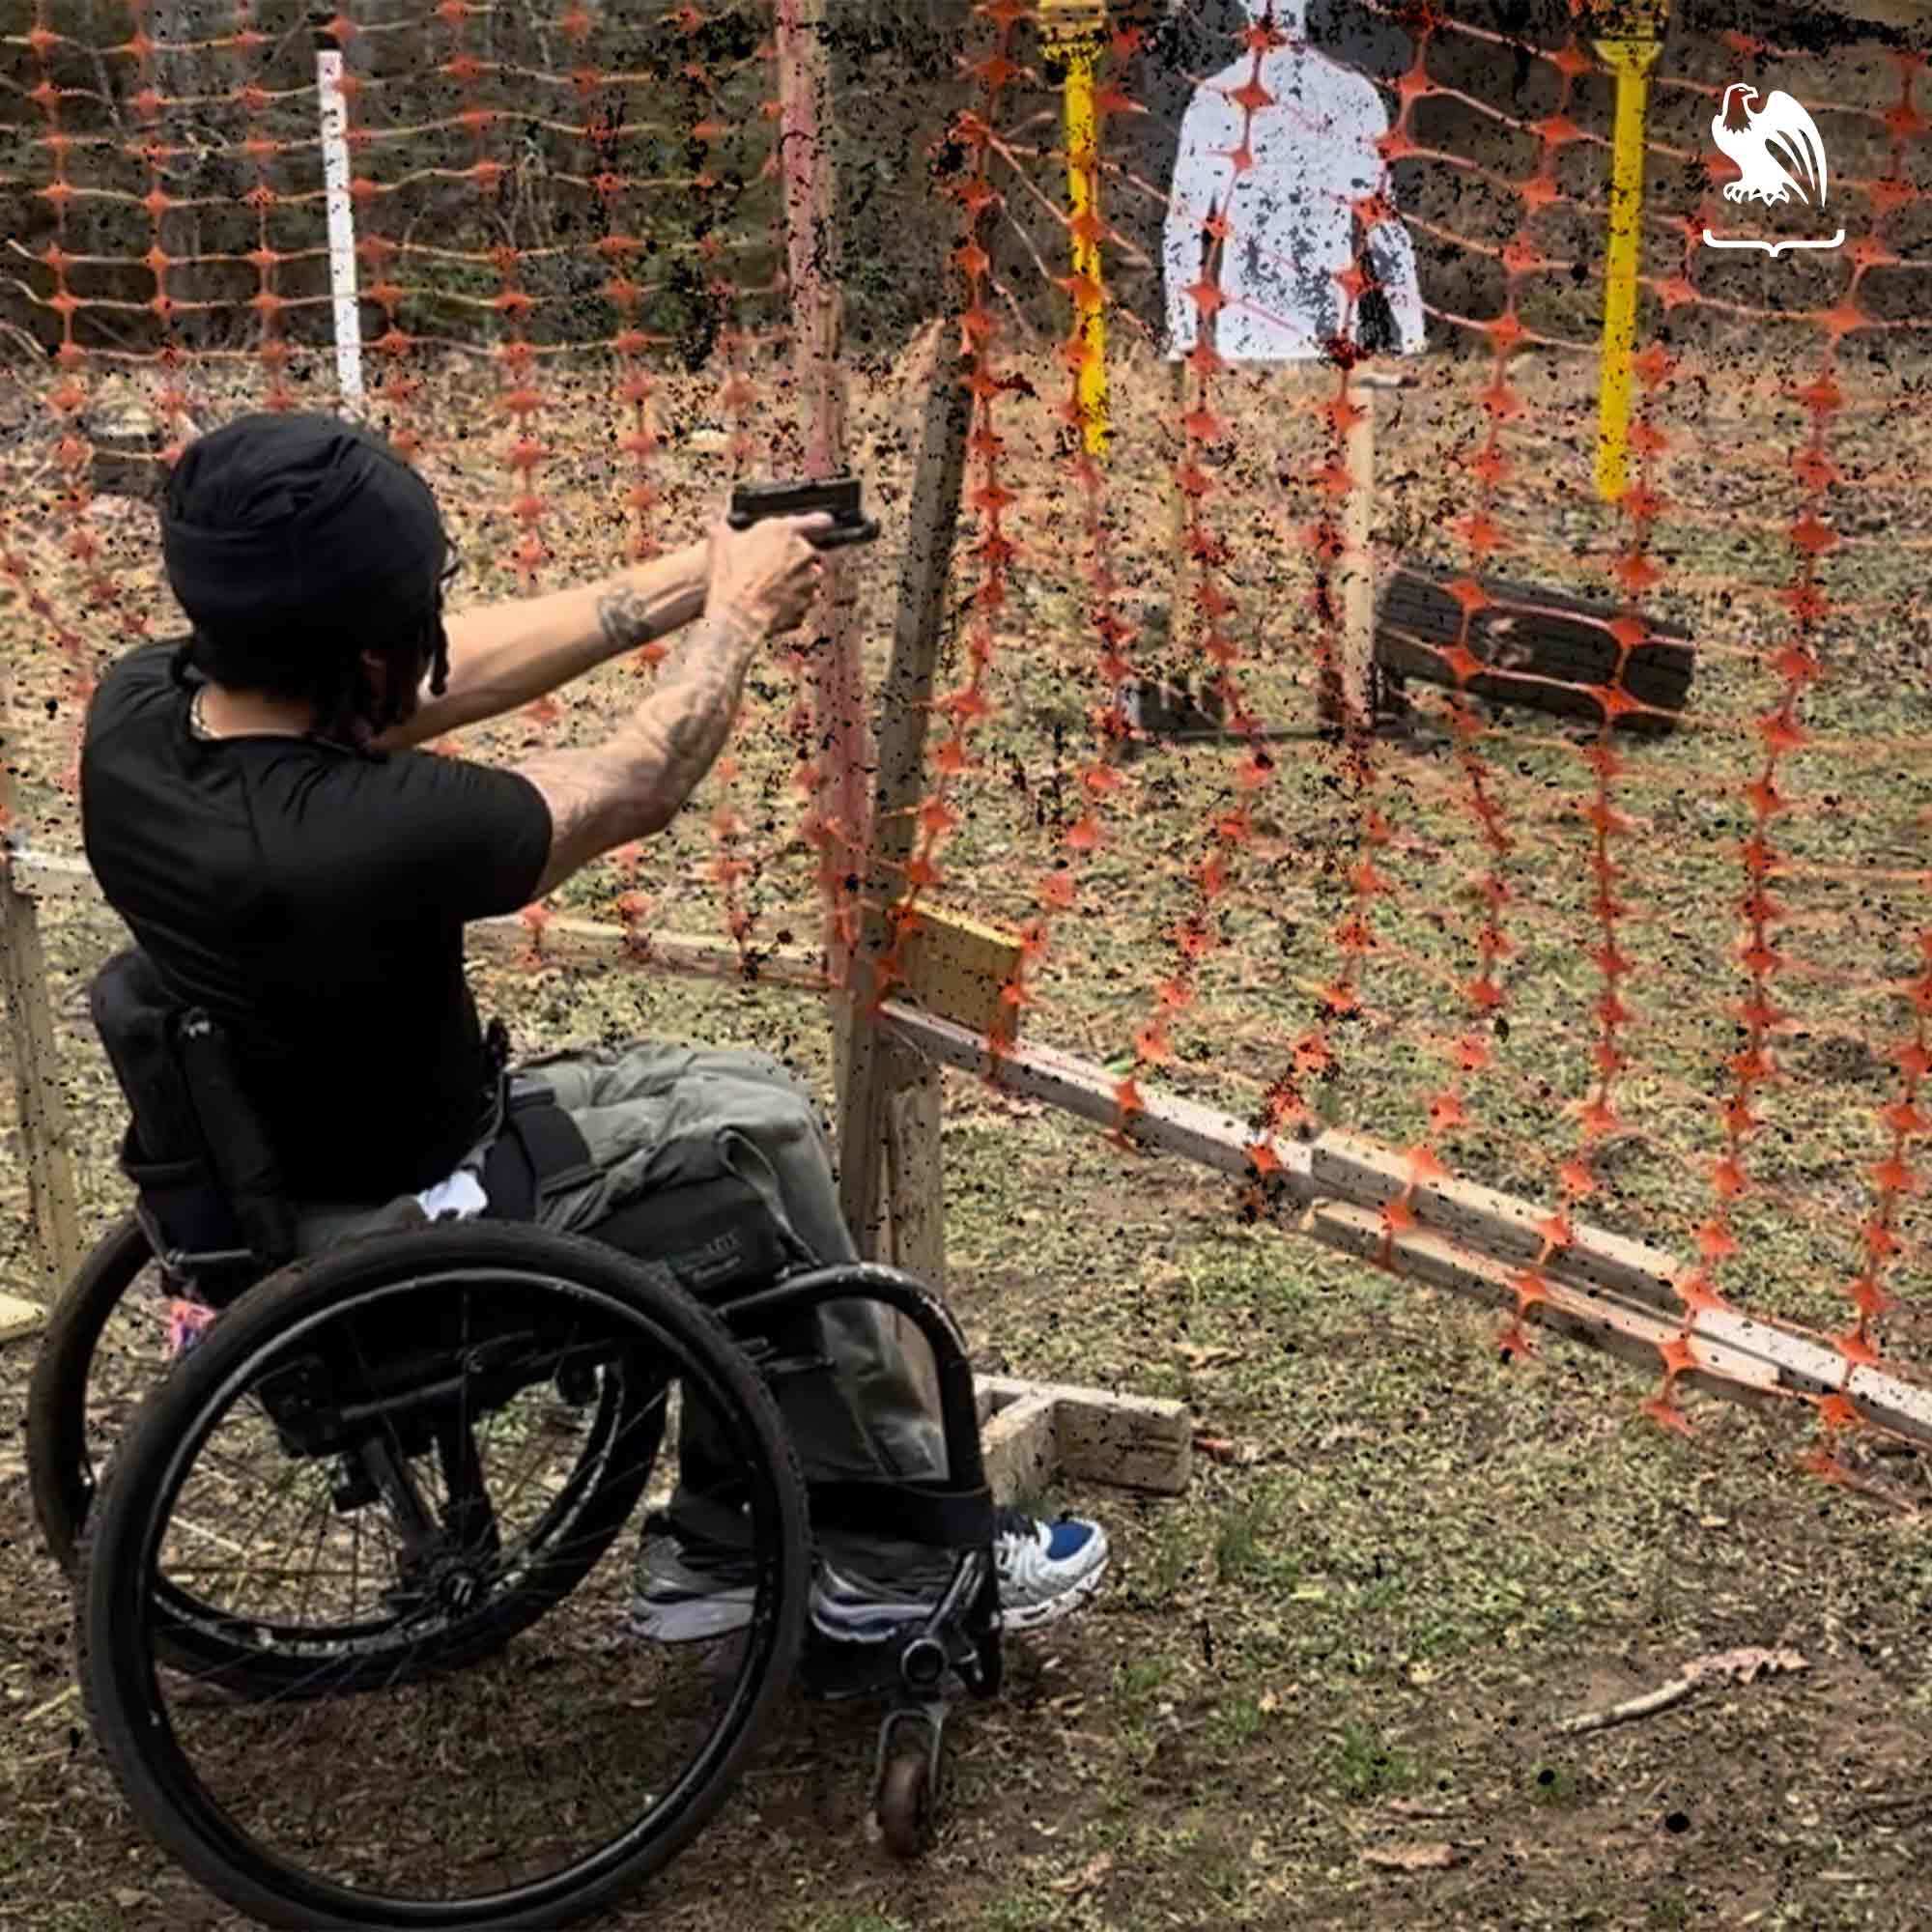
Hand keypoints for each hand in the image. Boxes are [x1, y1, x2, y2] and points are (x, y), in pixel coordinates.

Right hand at [706, 514, 831, 637]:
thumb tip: (717, 525)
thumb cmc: (729, 580)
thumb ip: (724, 531)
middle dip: (795, 560)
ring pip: (808, 577)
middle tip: (771, 569)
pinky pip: (804, 599)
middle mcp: (803, 554)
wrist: (736, 618)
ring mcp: (809, 580)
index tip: (822, 525)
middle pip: (809, 553)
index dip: (820, 523)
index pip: (819, 521)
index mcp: (785, 533)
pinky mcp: (808, 603)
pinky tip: (772, 603)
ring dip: (795, 581)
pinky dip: (793, 601)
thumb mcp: (719, 546)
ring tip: (769, 589)